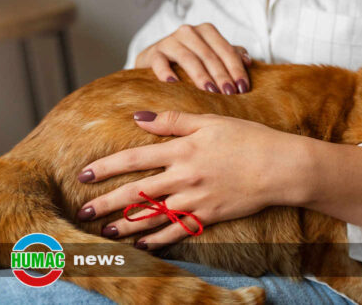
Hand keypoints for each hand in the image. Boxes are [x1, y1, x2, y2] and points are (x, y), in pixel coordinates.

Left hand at [76, 111, 314, 249]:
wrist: (279, 166)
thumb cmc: (247, 138)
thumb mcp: (210, 121)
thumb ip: (173, 120)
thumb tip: (140, 116)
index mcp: (181, 150)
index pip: (133, 158)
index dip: (106, 167)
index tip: (84, 174)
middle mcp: (183, 176)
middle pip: (136, 192)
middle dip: (106, 202)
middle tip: (83, 211)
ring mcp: (195, 199)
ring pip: (152, 215)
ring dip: (126, 225)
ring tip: (105, 232)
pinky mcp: (208, 215)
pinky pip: (177, 230)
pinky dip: (158, 239)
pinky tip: (141, 244)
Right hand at [135, 23, 251, 94]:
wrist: (155, 61)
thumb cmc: (189, 60)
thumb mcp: (212, 56)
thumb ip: (231, 56)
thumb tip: (248, 61)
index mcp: (207, 31)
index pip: (226, 50)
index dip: (236, 69)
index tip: (243, 88)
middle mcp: (189, 32)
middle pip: (209, 55)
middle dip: (222, 75)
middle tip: (230, 94)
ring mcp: (169, 41)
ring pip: (189, 58)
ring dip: (201, 76)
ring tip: (210, 92)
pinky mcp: (152, 53)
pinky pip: (160, 63)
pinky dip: (166, 73)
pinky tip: (174, 83)